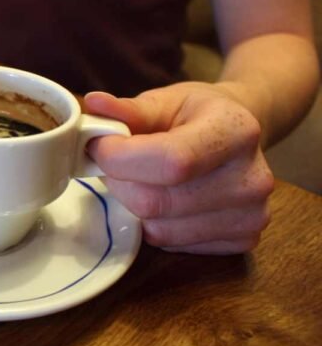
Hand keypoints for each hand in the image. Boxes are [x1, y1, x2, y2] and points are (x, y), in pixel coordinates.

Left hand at [84, 82, 273, 254]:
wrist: (239, 135)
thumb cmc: (196, 115)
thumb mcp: (165, 100)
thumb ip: (129, 109)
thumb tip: (94, 103)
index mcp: (236, 131)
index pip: (171, 161)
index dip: (120, 158)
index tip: (97, 146)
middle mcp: (251, 178)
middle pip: (156, 202)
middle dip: (119, 183)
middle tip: (115, 164)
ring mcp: (251, 216)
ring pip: (157, 229)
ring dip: (133, 206)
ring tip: (140, 179)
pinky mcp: (243, 241)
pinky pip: (171, 244)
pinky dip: (154, 224)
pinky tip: (164, 199)